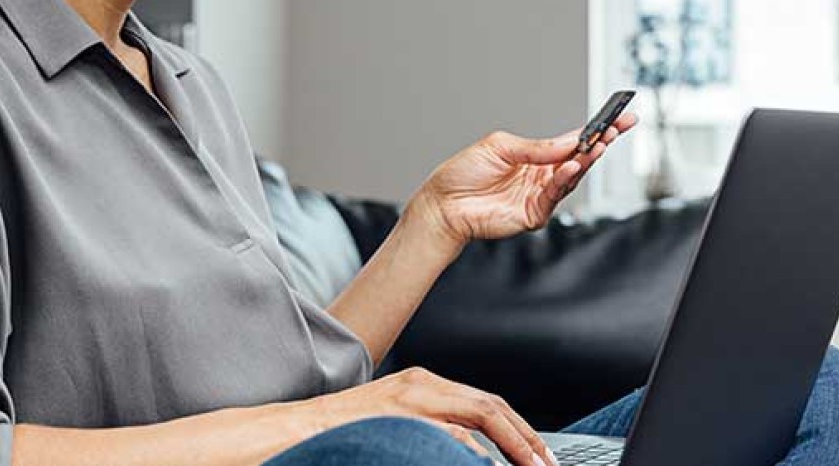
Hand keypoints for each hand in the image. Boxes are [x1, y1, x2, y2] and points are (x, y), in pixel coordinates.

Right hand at [306, 366, 557, 465]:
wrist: (297, 428)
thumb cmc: (346, 432)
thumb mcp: (396, 422)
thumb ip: (432, 429)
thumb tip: (472, 454)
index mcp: (424, 382)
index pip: (484, 402)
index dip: (518, 428)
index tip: (540, 456)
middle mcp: (422, 384)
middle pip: (491, 404)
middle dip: (526, 437)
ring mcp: (412, 399)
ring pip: (480, 414)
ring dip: (513, 445)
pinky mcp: (402, 417)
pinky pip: (451, 435)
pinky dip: (477, 453)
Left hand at [412, 113, 636, 244]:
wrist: (443, 203)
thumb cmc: (464, 173)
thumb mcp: (500, 147)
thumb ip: (536, 147)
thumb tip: (568, 142)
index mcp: (535, 156)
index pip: (572, 141)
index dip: (597, 131)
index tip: (620, 118)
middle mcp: (542, 175)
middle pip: (579, 159)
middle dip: (601, 143)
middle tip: (619, 129)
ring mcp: (539, 195)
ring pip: (572, 177)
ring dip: (586, 161)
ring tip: (598, 146)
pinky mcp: (533, 214)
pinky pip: (555, 196)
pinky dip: (565, 181)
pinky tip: (571, 168)